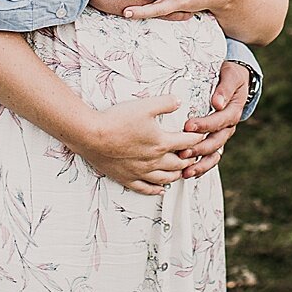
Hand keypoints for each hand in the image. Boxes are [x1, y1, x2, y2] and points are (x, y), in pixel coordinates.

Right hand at [76, 99, 196, 195]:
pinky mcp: (127, 178)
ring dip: (177, 174)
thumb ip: (165, 103)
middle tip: (192, 153)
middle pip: (180, 163)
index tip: (200, 135)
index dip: (197, 138)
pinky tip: (161, 190)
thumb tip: (179, 101)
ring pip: (166, 178)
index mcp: (161, 142)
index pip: (188, 142)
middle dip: (189, 158)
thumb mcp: (145, 105)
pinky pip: (146, 189)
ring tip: (181, 171)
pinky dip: (156, 190)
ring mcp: (141, 172)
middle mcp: (154, 161)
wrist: (91, 135)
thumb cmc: (117, 119)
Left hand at [180, 61, 249, 177]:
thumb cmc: (231, 76)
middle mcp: (228, 126)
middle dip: (199, 148)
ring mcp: (222, 135)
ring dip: (200, 164)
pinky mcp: (214, 139)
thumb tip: (217, 102)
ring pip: (214, 154)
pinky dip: (201, 166)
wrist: (234, 80)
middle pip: (216, 141)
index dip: (205, 125)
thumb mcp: (231, 76)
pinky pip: (210, 157)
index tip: (189, 126)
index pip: (220, 121)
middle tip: (182, 152)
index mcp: (233, 111)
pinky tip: (188, 174)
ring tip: (186, 172)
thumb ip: (225, 89)